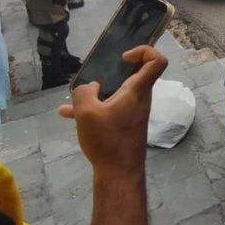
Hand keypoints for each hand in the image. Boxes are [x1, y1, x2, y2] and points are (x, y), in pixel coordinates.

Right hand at [59, 46, 167, 174]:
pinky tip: (67, 114)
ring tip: (72, 97)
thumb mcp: (86, 113)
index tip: (123, 57)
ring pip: (117, 91)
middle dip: (113, 69)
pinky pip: (110, 107)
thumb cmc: (107, 141)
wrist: (119, 174)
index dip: (144, 50)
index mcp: (137, 91)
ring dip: (97, 90)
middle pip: (135, 73)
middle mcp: (140, 98)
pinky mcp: (126, 123)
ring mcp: (134, 111)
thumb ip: (84, 92)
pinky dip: (94, 107)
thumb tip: (91, 86)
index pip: (157, 61)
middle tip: (96, 71)